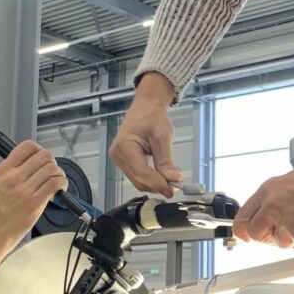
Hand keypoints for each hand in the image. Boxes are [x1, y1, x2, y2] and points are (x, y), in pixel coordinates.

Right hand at [0, 141, 66, 279]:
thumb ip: (6, 174)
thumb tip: (23, 167)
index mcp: (2, 171)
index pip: (27, 147)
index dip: (39, 150)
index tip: (41, 158)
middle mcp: (14, 177)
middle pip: (44, 156)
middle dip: (51, 162)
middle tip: (50, 171)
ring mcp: (25, 189)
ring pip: (52, 169)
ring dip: (58, 174)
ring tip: (56, 182)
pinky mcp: (35, 203)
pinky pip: (55, 184)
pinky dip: (62, 184)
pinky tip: (60, 189)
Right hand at [109, 73, 182, 196]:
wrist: (146, 105)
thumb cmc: (152, 115)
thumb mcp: (162, 137)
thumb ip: (166, 160)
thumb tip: (174, 179)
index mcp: (124, 146)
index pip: (141, 173)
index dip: (158, 183)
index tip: (174, 188)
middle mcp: (117, 155)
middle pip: (138, 179)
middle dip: (158, 185)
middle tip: (176, 187)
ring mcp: (119, 159)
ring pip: (138, 180)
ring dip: (155, 183)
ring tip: (172, 179)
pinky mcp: (124, 161)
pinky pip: (138, 175)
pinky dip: (151, 178)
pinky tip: (163, 174)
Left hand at [232, 157, 293, 249]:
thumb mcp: (285, 182)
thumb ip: (269, 200)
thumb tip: (260, 217)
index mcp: (267, 193)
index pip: (242, 220)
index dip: (243, 231)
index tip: (246, 236)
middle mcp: (274, 209)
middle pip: (257, 236)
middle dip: (266, 236)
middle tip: (280, 230)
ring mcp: (289, 226)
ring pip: (280, 243)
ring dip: (290, 236)